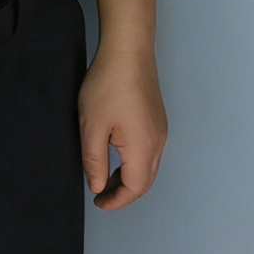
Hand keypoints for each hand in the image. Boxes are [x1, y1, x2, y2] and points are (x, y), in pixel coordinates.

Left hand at [78, 44, 166, 209]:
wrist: (128, 50)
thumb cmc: (107, 87)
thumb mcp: (92, 127)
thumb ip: (95, 162)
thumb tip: (99, 187)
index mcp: (142, 148)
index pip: (134, 188)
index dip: (116, 201)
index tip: (97, 203)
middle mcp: (158, 142)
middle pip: (146, 181)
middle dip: (124, 193)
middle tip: (101, 195)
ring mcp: (161, 130)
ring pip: (149, 167)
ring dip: (130, 179)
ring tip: (106, 177)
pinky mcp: (158, 119)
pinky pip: (151, 152)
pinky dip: (136, 163)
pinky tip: (118, 155)